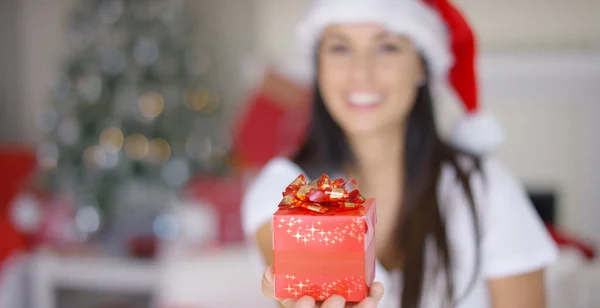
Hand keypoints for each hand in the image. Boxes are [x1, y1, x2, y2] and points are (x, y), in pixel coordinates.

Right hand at [262, 266, 383, 307]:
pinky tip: (377, 287)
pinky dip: (374, 297)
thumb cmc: (296, 285)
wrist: (314, 275)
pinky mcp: (358, 304)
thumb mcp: (281, 286)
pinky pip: (368, 305)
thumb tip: (271, 272)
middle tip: (336, 297)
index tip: (306, 298)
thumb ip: (271, 282)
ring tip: (368, 300)